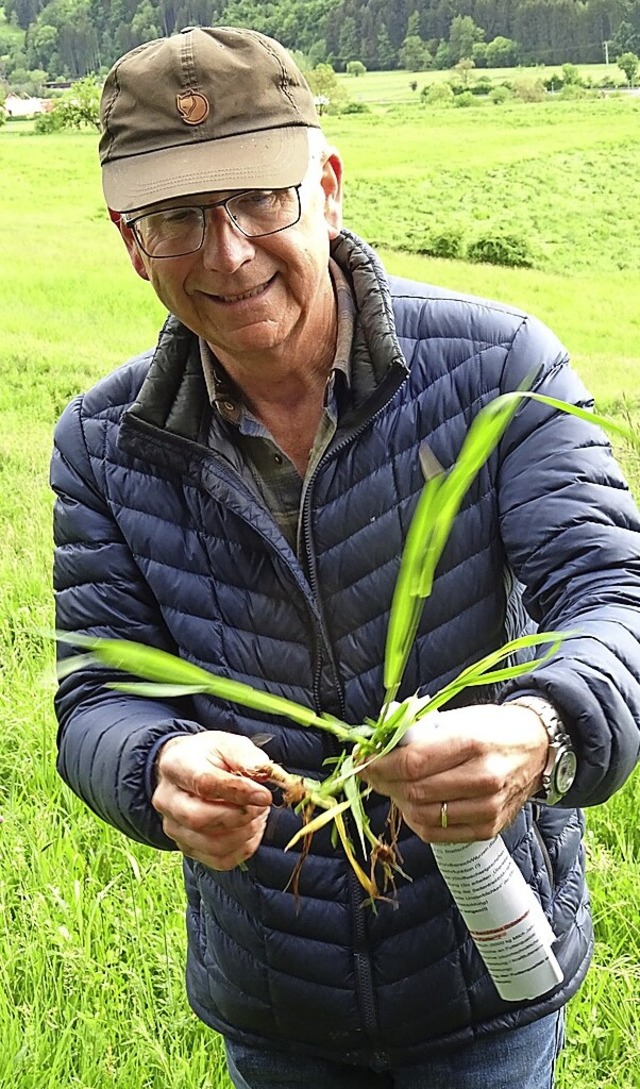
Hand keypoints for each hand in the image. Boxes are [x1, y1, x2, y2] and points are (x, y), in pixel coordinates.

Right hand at [152, 732, 272, 869]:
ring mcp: (173, 827)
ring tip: (258, 814)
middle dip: (239, 816)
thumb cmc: (211, 757)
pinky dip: (243, 849)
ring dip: (244, 833)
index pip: (203, 783)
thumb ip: (246, 756)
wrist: (190, 771)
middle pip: (199, 818)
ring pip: (211, 844)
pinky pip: (219, 860)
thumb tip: (263, 773)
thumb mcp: (228, 744)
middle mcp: (166, 799)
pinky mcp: (187, 847)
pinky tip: (250, 829)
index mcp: (175, 765)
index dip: (238, 791)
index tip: (264, 795)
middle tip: (261, 806)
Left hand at [361, 703, 548, 842]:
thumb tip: (379, 744)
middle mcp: (483, 778)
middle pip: (414, 791)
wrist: (536, 747)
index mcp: (472, 743)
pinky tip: (413, 805)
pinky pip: (438, 833)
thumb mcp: (458, 717)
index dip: (380, 765)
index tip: (365, 761)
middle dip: (384, 783)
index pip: (412, 763)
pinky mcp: (489, 827)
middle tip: (373, 774)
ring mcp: (488, 807)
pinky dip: (417, 821)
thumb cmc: (492, 728)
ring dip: (398, 802)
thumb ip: (420, 731)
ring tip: (394, 787)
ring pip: (422, 816)